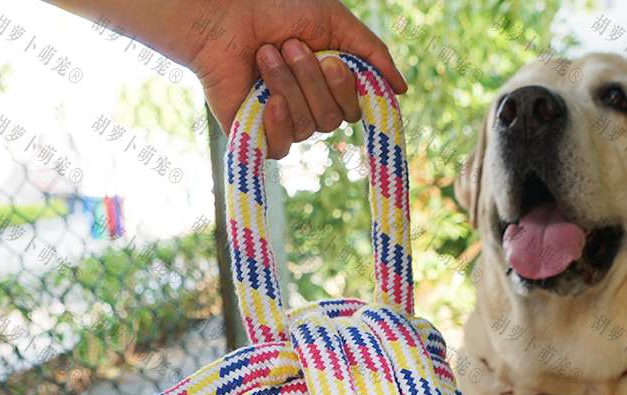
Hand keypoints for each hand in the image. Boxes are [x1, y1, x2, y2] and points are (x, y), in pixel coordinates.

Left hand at [189, 0, 406, 153]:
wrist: (223, 15)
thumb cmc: (276, 9)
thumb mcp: (335, 22)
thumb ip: (373, 54)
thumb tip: (402, 90)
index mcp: (329, 84)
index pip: (354, 110)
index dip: (346, 90)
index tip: (332, 60)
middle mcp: (309, 107)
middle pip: (331, 120)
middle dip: (311, 80)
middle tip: (289, 46)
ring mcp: (284, 123)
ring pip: (306, 127)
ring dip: (287, 85)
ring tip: (264, 54)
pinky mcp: (258, 135)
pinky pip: (283, 148)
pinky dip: (278, 122)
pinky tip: (266, 100)